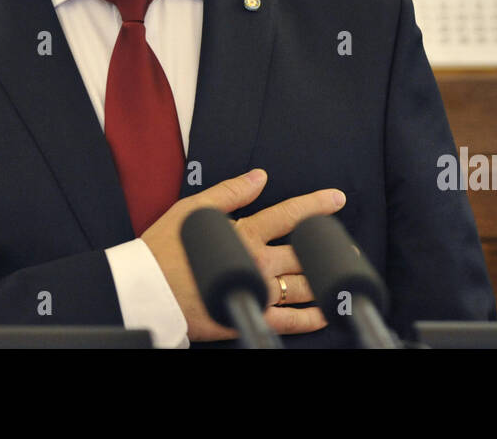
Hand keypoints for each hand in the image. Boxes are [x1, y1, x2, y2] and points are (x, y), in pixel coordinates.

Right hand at [140, 168, 345, 341]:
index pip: (288, 215)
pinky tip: (325, 314)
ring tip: (345, 276)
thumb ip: (230, 191)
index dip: (315, 205)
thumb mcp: (194, 208)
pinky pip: (287, 321)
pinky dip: (310, 319)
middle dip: (329, 247)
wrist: (148, 289)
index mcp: (243, 231)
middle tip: (349, 246)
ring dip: (326, 280)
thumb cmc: (165, 248)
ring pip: (301, 285)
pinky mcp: (248, 313)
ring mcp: (254, 289)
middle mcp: (255, 260)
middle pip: (303, 252)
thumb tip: (259, 176)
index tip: (337, 199)